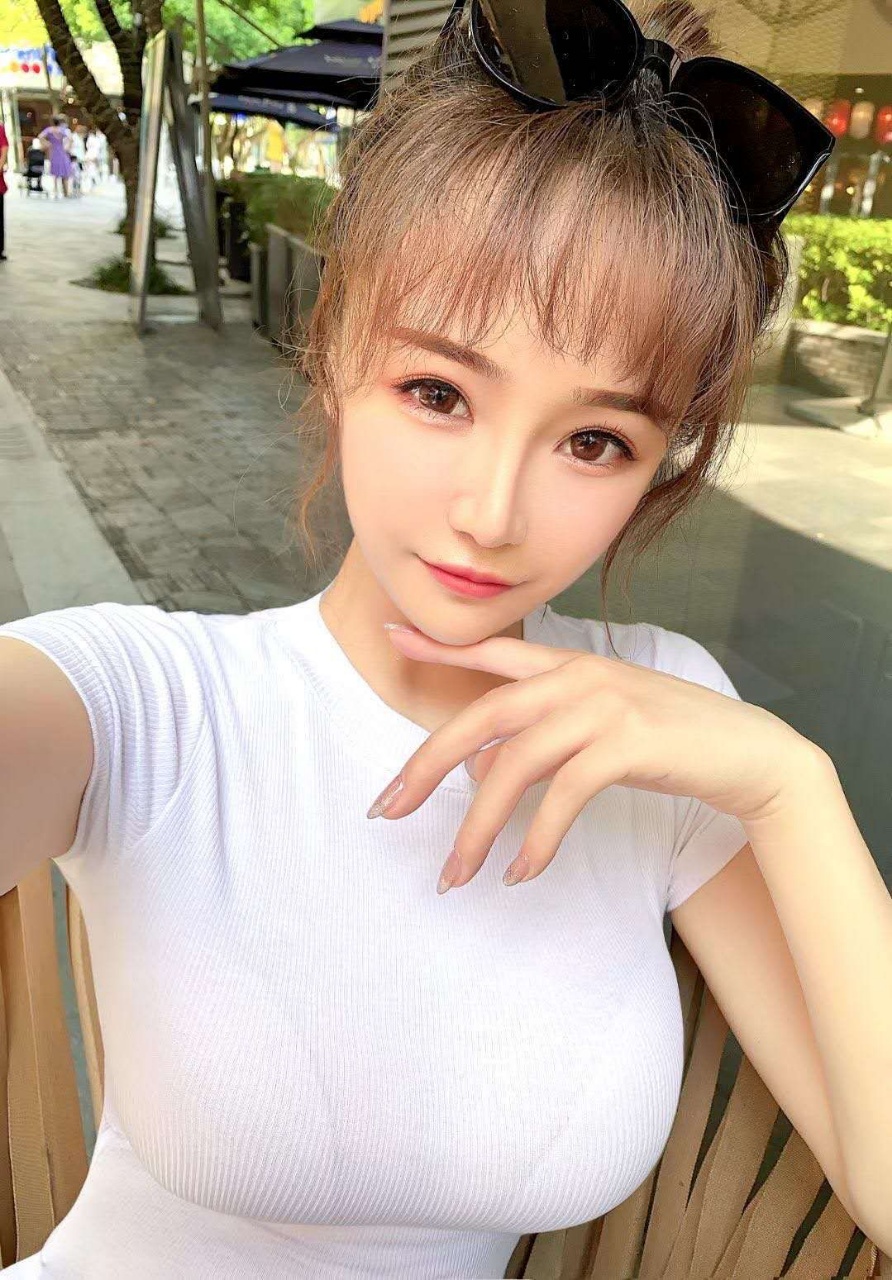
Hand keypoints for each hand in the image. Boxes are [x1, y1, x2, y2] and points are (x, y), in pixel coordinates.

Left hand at [367, 625, 816, 892]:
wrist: (750, 753)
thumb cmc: (670, 741)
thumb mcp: (598, 730)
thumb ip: (540, 740)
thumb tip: (480, 774)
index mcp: (570, 666)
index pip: (494, 652)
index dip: (441, 647)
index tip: (391, 639)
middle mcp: (578, 677)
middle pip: (482, 716)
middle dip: (426, 764)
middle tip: (385, 810)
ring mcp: (603, 706)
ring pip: (514, 767)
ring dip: (477, 827)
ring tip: (454, 874)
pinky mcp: (628, 744)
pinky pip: (562, 797)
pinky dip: (536, 841)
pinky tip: (519, 874)